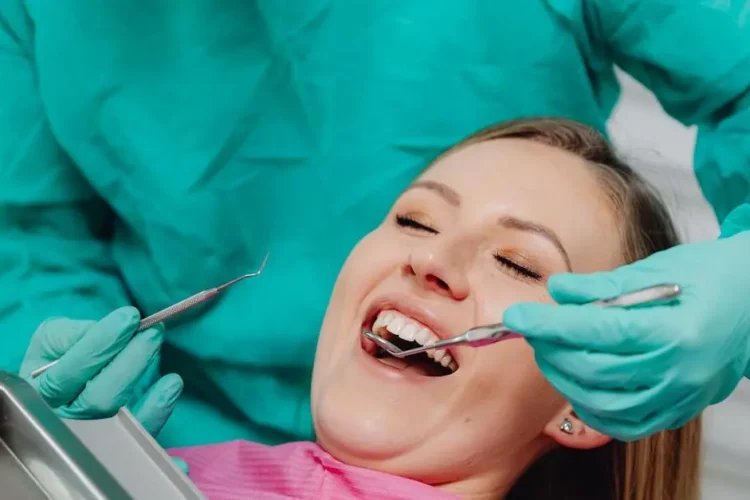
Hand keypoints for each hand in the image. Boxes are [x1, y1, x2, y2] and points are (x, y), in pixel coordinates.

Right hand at [20, 307, 183, 436]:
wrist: (64, 385)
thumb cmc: (59, 358)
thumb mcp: (52, 339)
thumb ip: (71, 334)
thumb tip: (107, 329)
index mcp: (39, 391)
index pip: (69, 371)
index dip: (101, 342)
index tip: (130, 316)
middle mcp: (63, 419)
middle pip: (98, 399)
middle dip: (130, 360)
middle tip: (152, 331)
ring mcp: (92, 436)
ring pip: (119, 417)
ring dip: (144, 382)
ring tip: (157, 345)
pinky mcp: (120, 442)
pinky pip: (139, 433)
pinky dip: (158, 410)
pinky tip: (172, 384)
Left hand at [503, 215, 749, 440]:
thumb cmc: (707, 278)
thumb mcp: (657, 270)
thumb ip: (602, 285)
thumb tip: (556, 291)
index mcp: (677, 330)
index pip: (599, 331)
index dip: (551, 324)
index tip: (517, 316)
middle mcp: (681, 372)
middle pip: (595, 370)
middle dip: (551, 349)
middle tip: (531, 330)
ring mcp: (681, 397)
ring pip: (604, 403)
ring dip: (564, 379)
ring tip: (550, 352)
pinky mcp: (678, 411)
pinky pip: (625, 424)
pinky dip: (592, 408)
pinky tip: (576, 384)